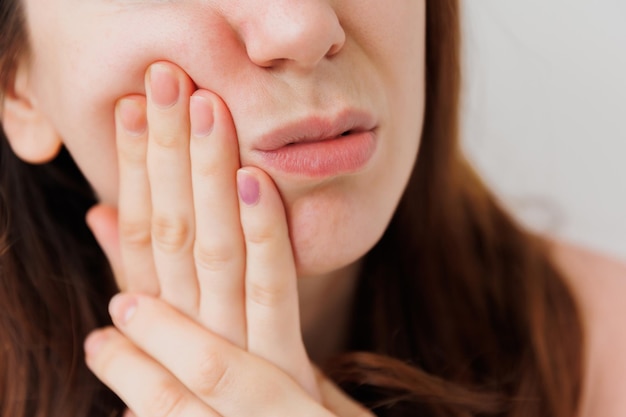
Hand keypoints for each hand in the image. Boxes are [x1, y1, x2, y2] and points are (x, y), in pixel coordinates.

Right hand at [85, 62, 370, 416]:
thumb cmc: (219, 387)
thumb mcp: (169, 328)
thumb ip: (134, 275)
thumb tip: (101, 214)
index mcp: (160, 316)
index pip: (138, 230)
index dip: (135, 167)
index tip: (132, 107)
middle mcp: (185, 327)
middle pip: (169, 228)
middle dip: (167, 152)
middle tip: (164, 80)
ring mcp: (231, 345)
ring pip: (212, 248)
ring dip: (205, 177)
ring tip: (202, 110)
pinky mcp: (279, 364)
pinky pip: (270, 291)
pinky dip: (262, 234)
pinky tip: (255, 180)